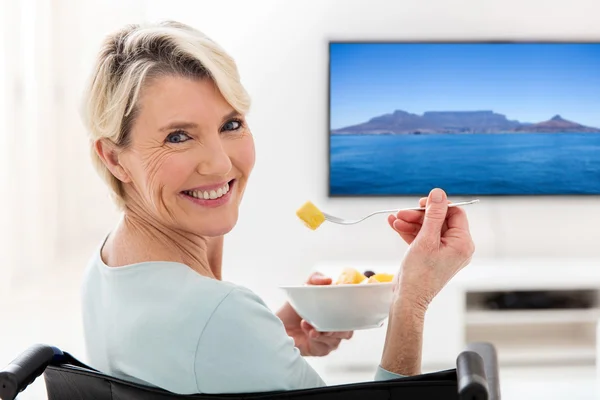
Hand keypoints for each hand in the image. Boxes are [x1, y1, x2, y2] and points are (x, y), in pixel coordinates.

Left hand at [276, 272, 352, 356]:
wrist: (279, 325)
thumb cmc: (293, 308)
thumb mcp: (304, 288)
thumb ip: (315, 279)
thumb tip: (328, 280)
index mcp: (337, 312)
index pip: (352, 315)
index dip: (351, 312)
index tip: (341, 307)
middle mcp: (336, 327)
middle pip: (348, 331)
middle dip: (337, 327)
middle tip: (324, 322)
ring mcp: (330, 340)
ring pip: (336, 339)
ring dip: (322, 332)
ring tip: (307, 324)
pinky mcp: (321, 350)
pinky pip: (325, 347)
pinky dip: (316, 339)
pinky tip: (308, 333)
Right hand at [387, 188, 474, 308]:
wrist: (408, 298)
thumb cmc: (419, 274)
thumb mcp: (426, 239)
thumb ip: (433, 215)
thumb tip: (438, 194)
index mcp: (463, 243)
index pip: (455, 214)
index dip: (438, 205)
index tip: (421, 203)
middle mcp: (457, 248)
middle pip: (439, 220)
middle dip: (418, 216)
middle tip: (402, 212)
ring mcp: (445, 253)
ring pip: (429, 229)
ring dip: (411, 223)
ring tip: (394, 219)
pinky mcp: (433, 256)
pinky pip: (423, 238)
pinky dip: (410, 232)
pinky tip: (395, 225)